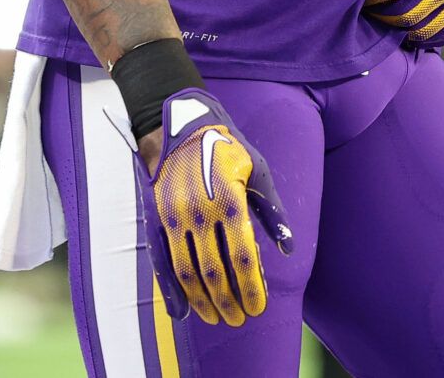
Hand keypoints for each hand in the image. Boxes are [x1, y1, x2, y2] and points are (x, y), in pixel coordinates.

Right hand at [133, 91, 292, 325]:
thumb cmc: (230, 149)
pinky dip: (171, 289)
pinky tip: (182, 311)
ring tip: (217, 318)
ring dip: (203, 300)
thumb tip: (288, 249)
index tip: (259, 307)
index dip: (252, 287)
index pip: (243, 257)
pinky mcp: (155, 218)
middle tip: (240, 319)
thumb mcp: (259, 171)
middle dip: (229, 300)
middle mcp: (199, 212)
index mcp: (229, 200)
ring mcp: (173, 216)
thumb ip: (272, 212)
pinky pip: (161, 261)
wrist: (184, 125)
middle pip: (214, 270)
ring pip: (187, 271)